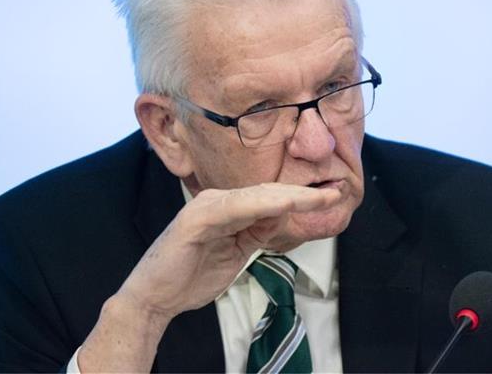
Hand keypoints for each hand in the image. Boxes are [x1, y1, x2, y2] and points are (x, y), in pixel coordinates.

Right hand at [115, 182, 340, 320]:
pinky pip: (234, 209)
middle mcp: (218, 201)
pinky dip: (260, 206)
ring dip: (291, 197)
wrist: (155, 296)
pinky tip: (284, 205)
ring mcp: (206, 207)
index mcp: (228, 207)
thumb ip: (257, 233)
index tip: (330, 198)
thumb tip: (283, 218)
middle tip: (336, 193)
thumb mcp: (237, 252)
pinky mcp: (196, 220)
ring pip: (256, 197)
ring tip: (319, 198)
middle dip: (304, 195)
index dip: (302, 198)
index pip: (271, 199)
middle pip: (269, 193)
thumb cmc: (192, 275)